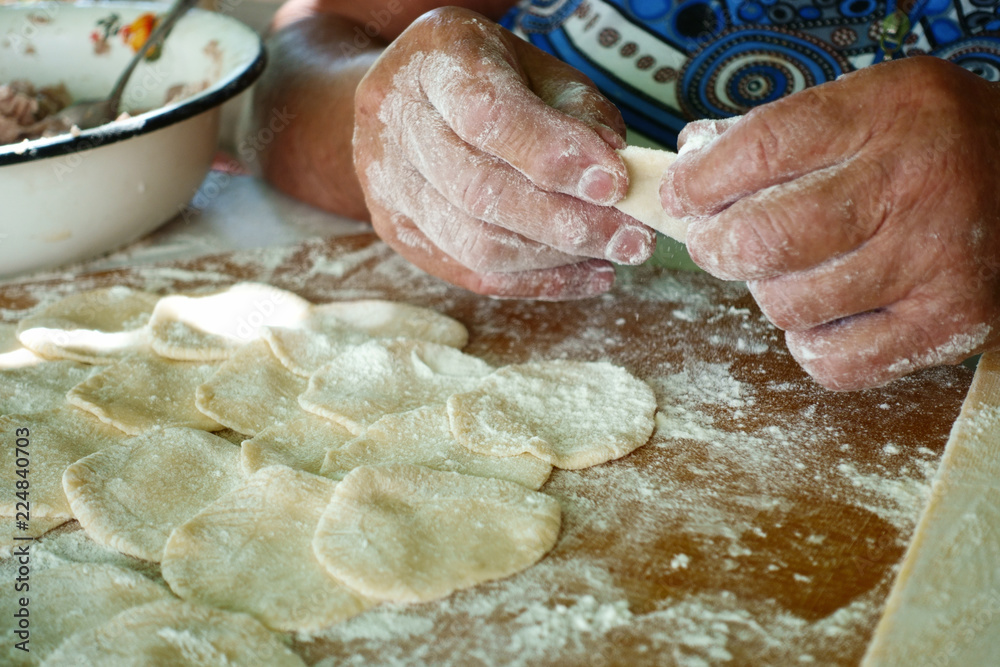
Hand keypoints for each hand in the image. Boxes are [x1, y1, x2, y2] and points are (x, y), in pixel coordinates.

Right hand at [352, 7, 655, 299]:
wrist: (402, 97)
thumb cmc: (482, 76)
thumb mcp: (534, 68)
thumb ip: (575, 111)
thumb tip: (617, 172)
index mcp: (436, 60)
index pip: (487, 116)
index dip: (552, 154)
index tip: (613, 183)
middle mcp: (397, 121)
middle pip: (480, 191)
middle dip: (567, 222)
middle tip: (631, 238)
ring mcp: (387, 182)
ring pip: (475, 243)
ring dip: (556, 258)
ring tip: (614, 255)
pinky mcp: (397, 230)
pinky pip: (472, 272)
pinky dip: (538, 282)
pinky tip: (586, 275)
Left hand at [661, 57, 999, 389]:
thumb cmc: (931, 145)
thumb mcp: (865, 105)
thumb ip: (774, 131)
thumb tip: (689, 166)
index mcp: (886, 113)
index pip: (760, 149)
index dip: (699, 182)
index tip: (679, 196)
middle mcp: (915, 185)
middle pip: (765, 237)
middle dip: (717, 246)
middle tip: (719, 243)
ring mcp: (935, 262)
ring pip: (789, 304)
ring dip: (770, 291)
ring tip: (796, 270)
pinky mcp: (947, 325)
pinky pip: (831, 361)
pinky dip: (811, 342)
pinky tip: (831, 310)